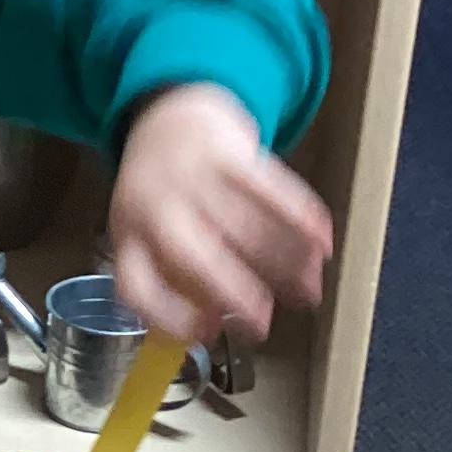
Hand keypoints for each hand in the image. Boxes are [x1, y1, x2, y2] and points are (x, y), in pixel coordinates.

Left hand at [109, 84, 331, 346]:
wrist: (169, 115)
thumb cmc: (163, 196)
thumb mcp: (146, 235)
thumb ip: (172, 282)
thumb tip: (210, 330)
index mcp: (129, 234)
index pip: (137, 285)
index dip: (169, 317)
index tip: (206, 335)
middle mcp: (155, 206)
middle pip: (192, 256)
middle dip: (233, 293)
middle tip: (263, 325)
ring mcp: (193, 177)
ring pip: (243, 226)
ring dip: (283, 262)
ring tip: (308, 291)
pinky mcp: (230, 152)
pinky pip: (271, 188)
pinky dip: (301, 217)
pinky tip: (322, 242)